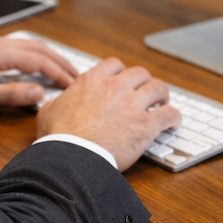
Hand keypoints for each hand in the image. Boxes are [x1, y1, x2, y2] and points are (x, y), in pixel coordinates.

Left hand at [0, 34, 77, 113]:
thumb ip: (10, 94)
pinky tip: (35, 65)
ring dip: (48, 56)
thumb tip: (38, 93)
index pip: (39, 59)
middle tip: (76, 75)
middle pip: (38, 47)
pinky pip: (18, 47)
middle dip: (60, 60)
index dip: (59, 72)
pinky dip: (34, 55)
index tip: (72, 84)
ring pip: (28, 45)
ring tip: (61, 70)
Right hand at [36, 58, 180, 170]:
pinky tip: (173, 123)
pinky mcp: (145, 125)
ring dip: (162, 96)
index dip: (122, 73)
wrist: (71, 157)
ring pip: (159, 88)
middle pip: (140, 73)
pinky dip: (173, 117)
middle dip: (144, 82)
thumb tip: (54, 104)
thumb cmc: (59, 137)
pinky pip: (169, 114)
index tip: (124, 82)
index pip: (115, 65)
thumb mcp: (48, 112)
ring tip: (163, 104)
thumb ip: (56, 103)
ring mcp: (132, 104)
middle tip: (145, 94)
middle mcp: (114, 87)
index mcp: (92, 81)